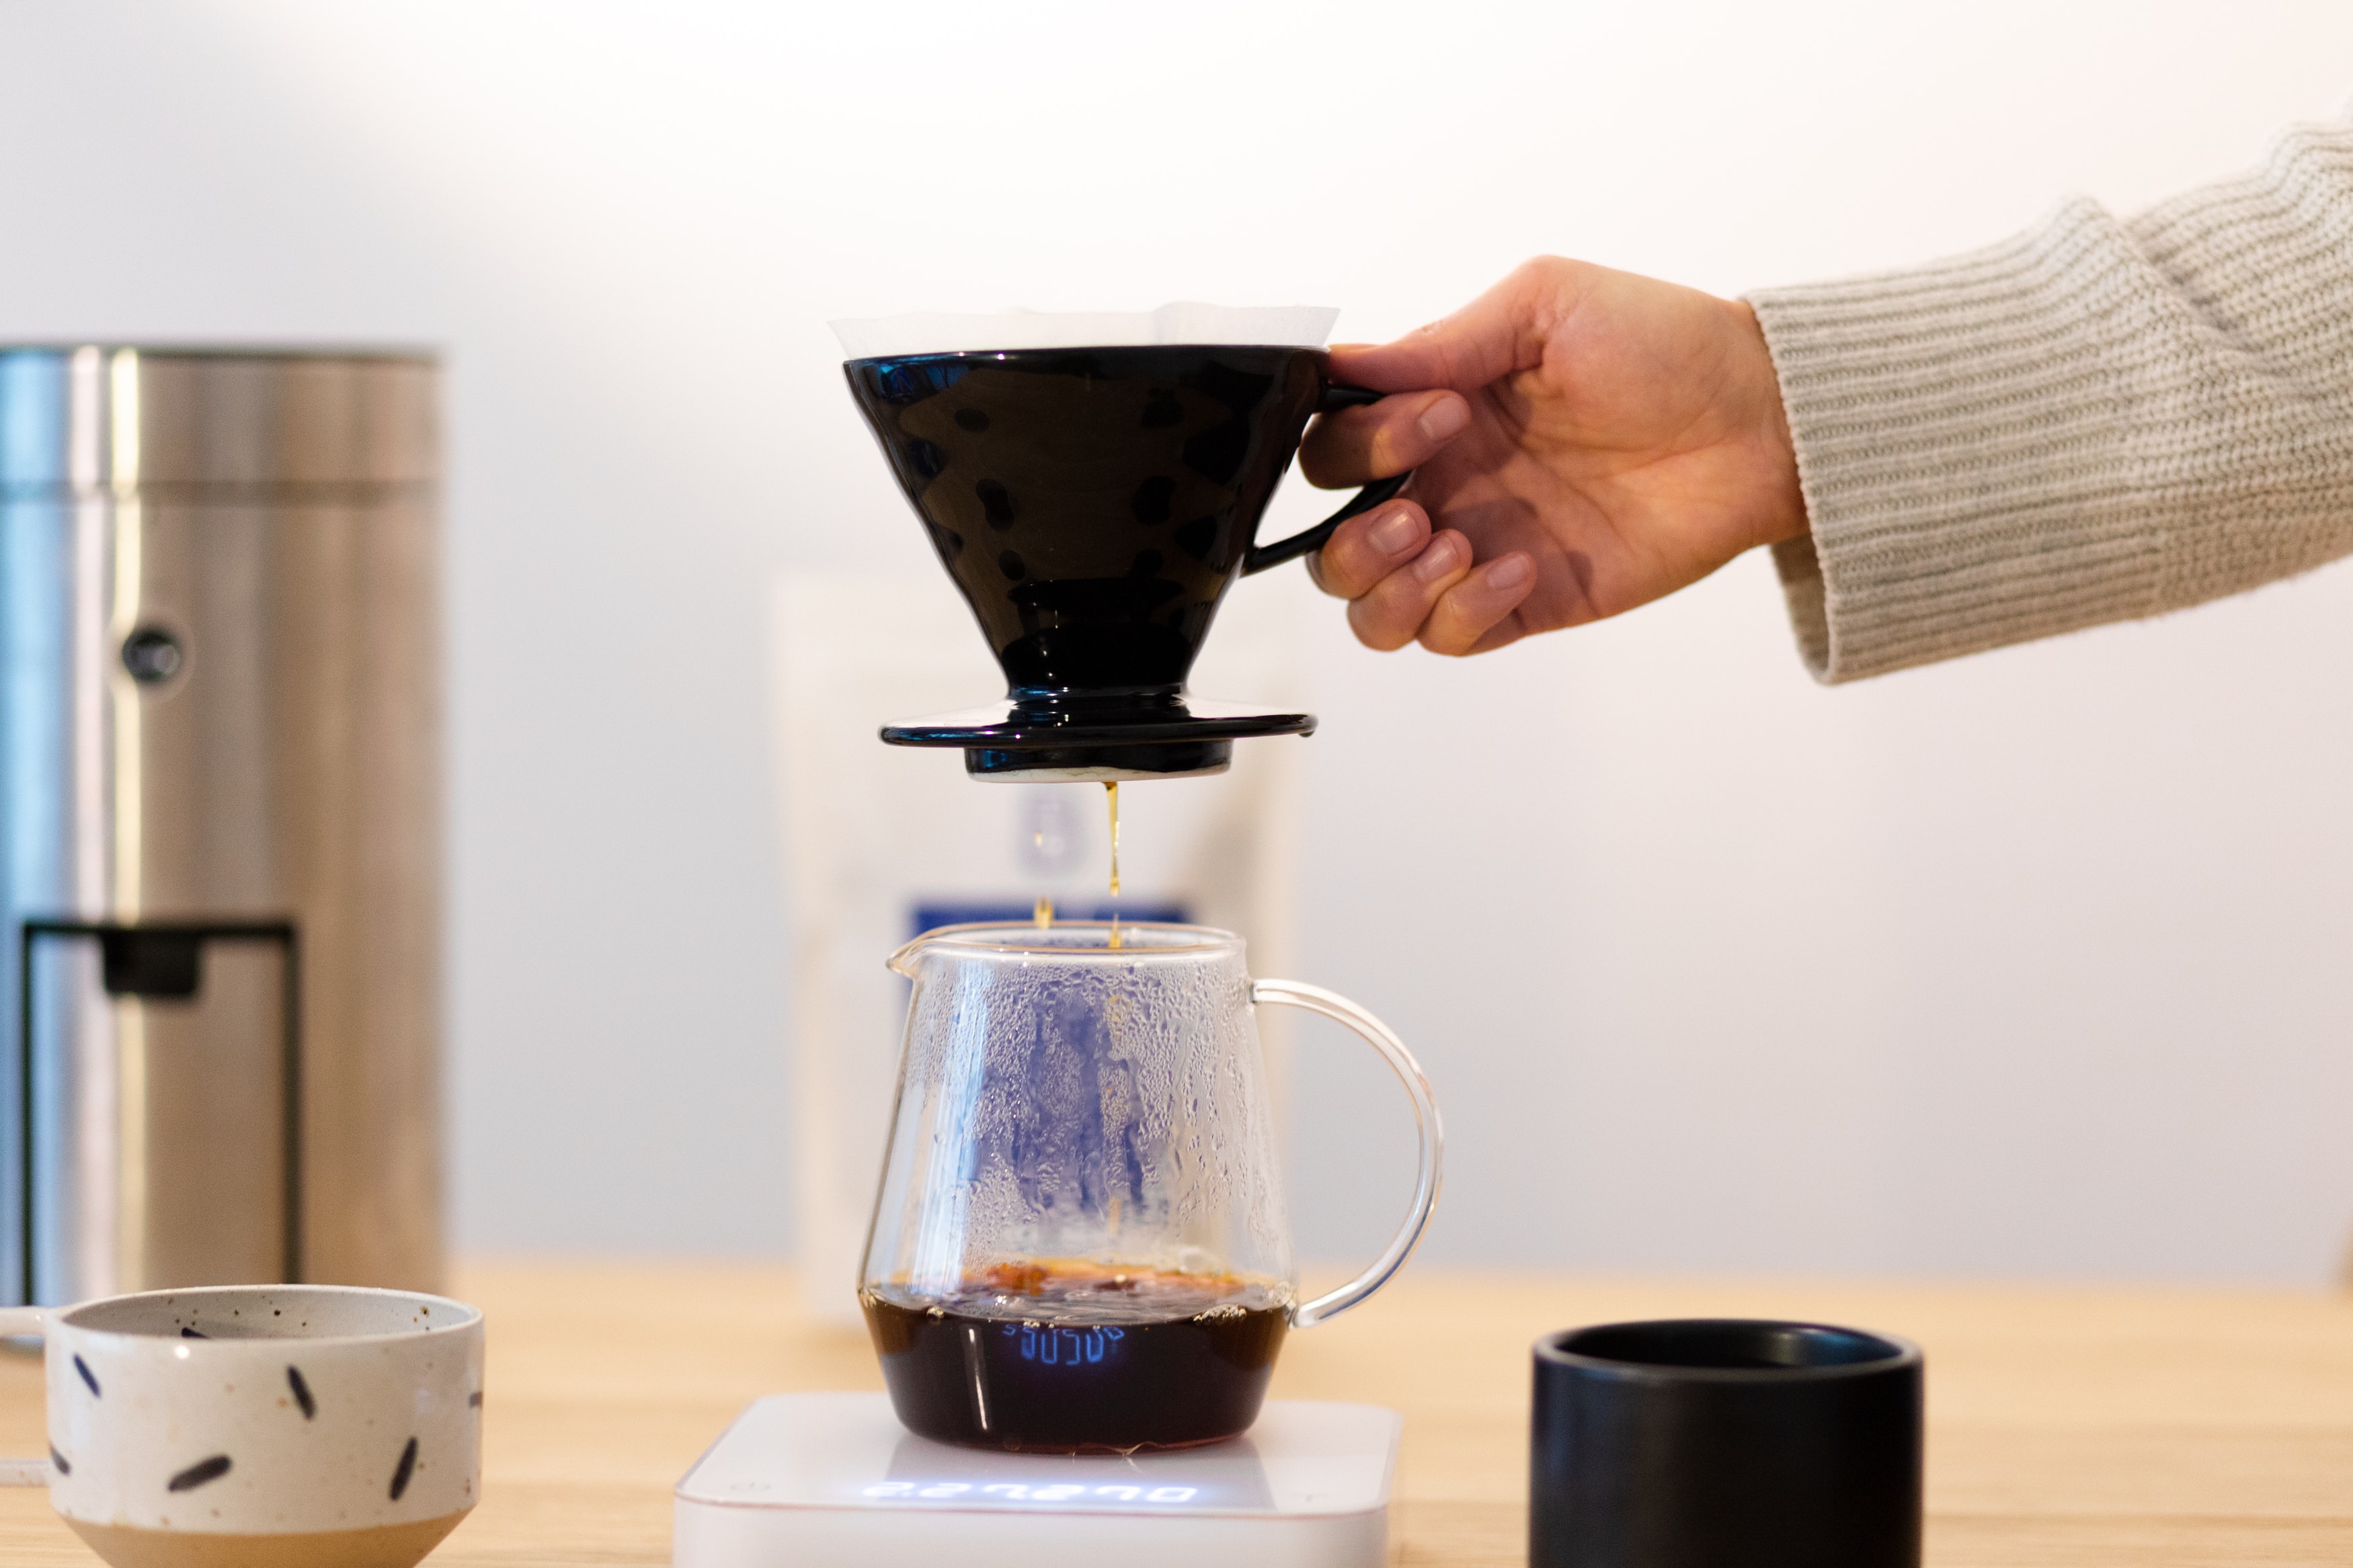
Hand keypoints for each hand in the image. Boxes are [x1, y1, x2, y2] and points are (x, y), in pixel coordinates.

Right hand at [1303, 257, 1807, 654]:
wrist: (1760, 420)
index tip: (1440, 416)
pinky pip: (1449, 636)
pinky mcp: (1526, 601)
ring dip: (1390, 588)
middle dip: (1356, 537)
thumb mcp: (1547, 305)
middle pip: (1333, 544)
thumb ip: (1444, 340)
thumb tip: (1349, 361)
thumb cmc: (1664, 346)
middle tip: (1422, 509)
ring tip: (1453, 546)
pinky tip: (1522, 566)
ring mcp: (1481, 547)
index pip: (1334, 449)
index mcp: (1435, 411)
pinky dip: (1463, 611)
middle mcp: (1447, 484)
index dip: (1361, 443)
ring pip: (1374, 609)